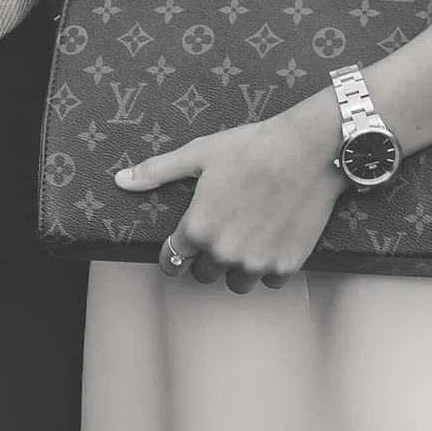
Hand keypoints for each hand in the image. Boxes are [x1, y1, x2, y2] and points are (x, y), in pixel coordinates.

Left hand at [116, 96, 343, 291]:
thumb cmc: (253, 148)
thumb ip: (157, 171)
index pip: (173, 261)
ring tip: (249, 236)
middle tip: (225, 229)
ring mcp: (256, 262)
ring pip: (236, 283)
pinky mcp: (286, 266)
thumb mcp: (199, 154)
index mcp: (197, 229)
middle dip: (209, 256)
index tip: (186, 245)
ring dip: (238, 266)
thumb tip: (122, 180)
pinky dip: (269, 266)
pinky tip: (273, 240)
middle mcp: (223, 253)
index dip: (177, 252)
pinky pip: (269, 281)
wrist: (309, 150)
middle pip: (204, 274)